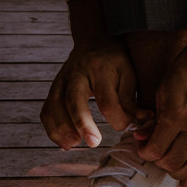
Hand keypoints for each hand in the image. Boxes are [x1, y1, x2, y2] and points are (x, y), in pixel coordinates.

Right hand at [39, 0, 137, 148]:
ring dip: (62, 129)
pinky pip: (46, 111)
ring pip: (54, 106)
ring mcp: (61, 81)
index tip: (125, 127)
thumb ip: (131, 101)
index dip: (116, 117)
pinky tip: (65, 143)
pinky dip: (52, 129)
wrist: (92, 41)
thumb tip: (140, 124)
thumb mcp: (128, 75)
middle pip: (74, 100)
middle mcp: (76, 74)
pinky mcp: (53, 90)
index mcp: (100, 68)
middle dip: (82, 123)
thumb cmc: (114, 62)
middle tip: (93, 143)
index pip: (106, 98)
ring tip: (74, 145)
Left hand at [138, 10, 186, 186]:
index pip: (156, 148)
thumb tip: (143, 137)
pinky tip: (186, 179)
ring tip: (167, 165)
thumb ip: (154, 118)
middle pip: (172, 161)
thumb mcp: (163, 90)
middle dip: (158, 162)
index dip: (144, 152)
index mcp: (176, 113)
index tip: (142, 146)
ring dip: (176, 171)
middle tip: (153, 154)